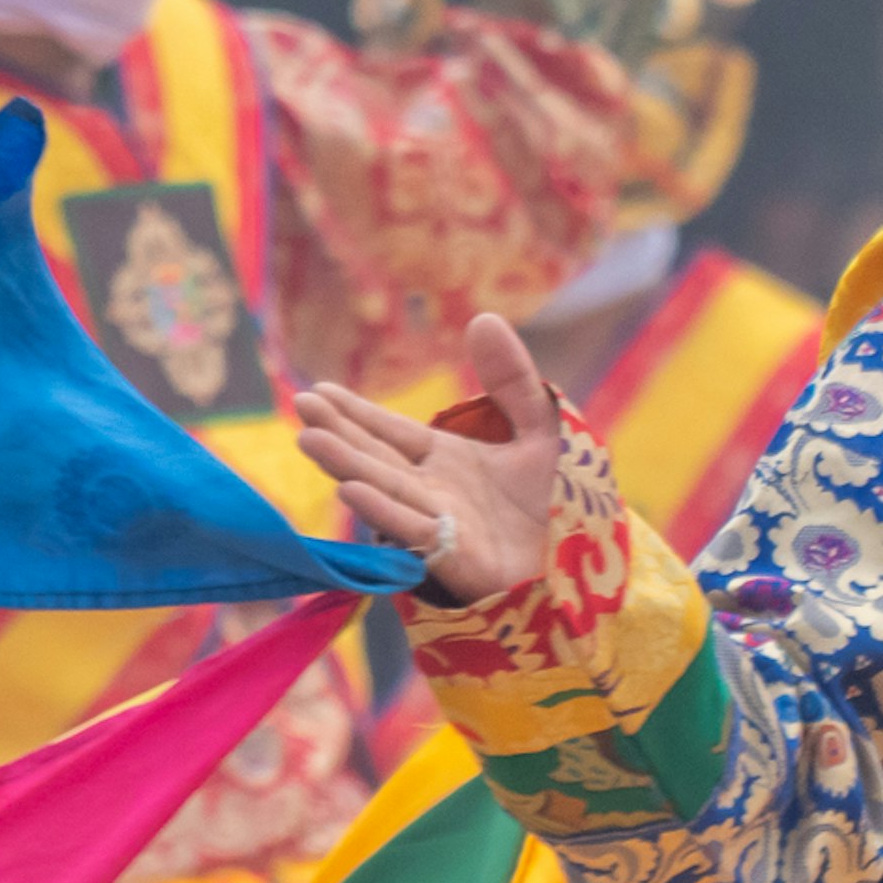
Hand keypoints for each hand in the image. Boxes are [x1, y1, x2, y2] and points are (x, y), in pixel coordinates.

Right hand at [292, 314, 563, 605]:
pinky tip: (351, 490)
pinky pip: (413, 531)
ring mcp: (439, 524)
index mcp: (445, 460)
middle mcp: (432, 491)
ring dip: (347, 467)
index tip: (318, 392)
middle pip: (376, 458)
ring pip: (384, 490)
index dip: (355, 413)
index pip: (390, 432)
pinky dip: (383, 511)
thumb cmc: (554, 505)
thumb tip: (484, 318)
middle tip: (301, 405)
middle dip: (338, 433)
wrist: (581, 564)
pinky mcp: (454, 557)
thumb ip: (511, 379)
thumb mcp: (539, 429)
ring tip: (309, 439)